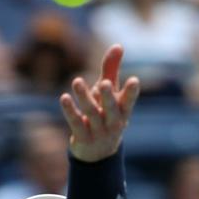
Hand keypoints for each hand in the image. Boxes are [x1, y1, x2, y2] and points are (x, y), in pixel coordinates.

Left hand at [59, 44, 140, 162]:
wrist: (98, 154)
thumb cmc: (105, 114)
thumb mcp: (109, 92)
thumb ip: (112, 69)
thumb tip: (118, 45)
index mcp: (123, 111)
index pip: (128, 101)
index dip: (131, 92)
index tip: (134, 80)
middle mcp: (113, 122)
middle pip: (111, 109)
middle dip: (108, 97)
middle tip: (103, 83)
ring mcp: (98, 132)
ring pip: (91, 114)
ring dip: (84, 98)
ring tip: (77, 81)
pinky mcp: (83, 138)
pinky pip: (76, 123)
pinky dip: (70, 111)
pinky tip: (64, 98)